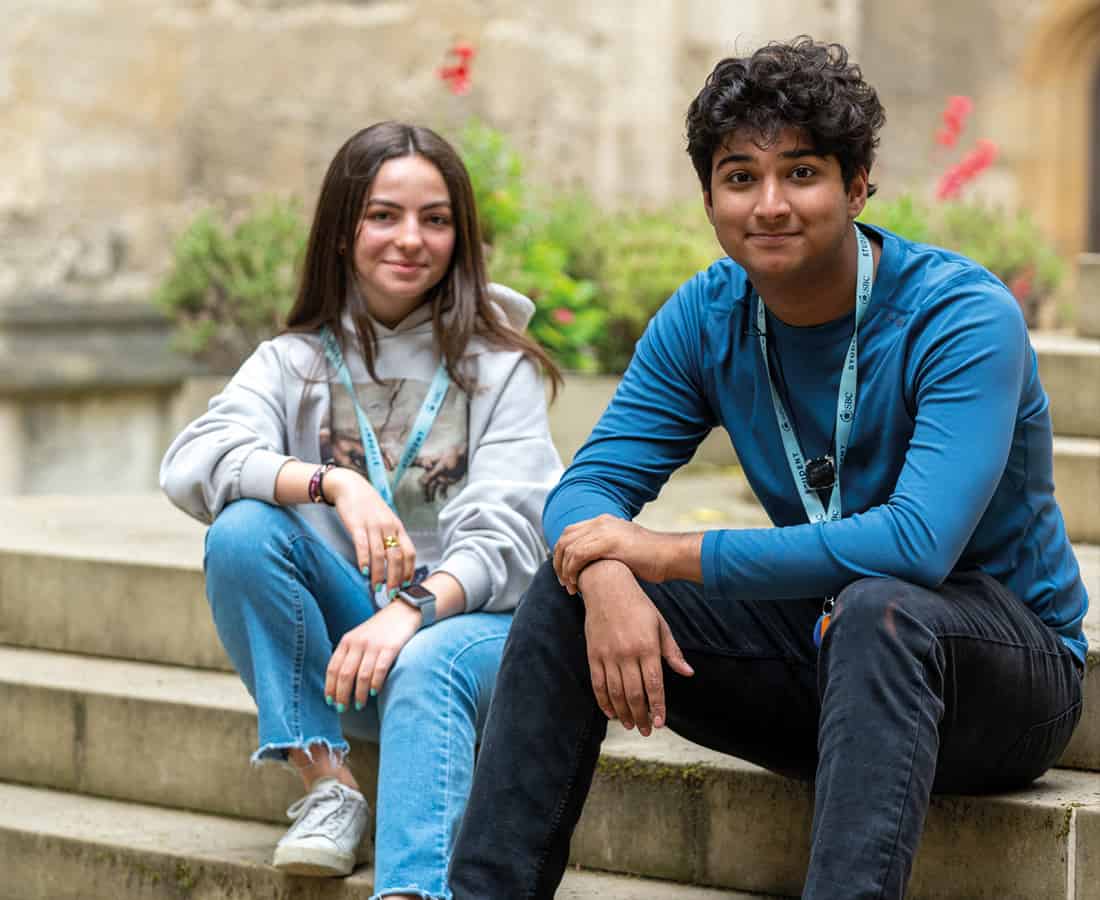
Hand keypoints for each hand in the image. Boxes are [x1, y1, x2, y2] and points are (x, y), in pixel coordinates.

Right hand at [324, 467, 415, 593]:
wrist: (350, 487)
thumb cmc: (369, 508)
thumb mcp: (386, 521)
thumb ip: (391, 539)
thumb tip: (395, 563)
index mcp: (398, 528)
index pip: (410, 552)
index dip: (409, 571)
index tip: (406, 586)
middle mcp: (389, 527)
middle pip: (397, 557)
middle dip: (396, 578)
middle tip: (392, 593)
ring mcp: (373, 526)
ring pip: (380, 555)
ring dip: (379, 574)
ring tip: (377, 588)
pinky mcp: (357, 525)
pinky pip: (363, 546)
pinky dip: (365, 561)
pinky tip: (364, 572)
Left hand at [325, 598, 421, 709]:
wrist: (404, 611)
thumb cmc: (381, 630)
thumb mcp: (359, 637)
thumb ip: (349, 654)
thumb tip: (340, 683)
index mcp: (347, 641)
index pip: (333, 668)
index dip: (330, 687)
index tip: (330, 702)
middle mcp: (358, 643)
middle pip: (345, 674)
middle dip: (341, 695)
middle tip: (342, 709)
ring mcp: (374, 645)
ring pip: (361, 676)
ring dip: (359, 694)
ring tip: (359, 705)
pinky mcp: (390, 647)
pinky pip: (379, 670)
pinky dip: (375, 684)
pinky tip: (374, 693)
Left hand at [555, 514, 696, 593]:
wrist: (669, 556)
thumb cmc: (651, 558)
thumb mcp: (624, 547)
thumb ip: (607, 549)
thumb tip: (594, 563)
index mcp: (604, 521)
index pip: (570, 532)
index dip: (561, 553)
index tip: (564, 573)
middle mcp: (601, 522)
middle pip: (565, 538)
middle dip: (558, 562)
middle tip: (564, 582)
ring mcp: (604, 530)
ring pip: (568, 548)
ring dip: (564, 569)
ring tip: (570, 587)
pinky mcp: (608, 543)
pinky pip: (577, 555)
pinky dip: (572, 570)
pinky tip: (576, 583)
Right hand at [580, 560, 692, 735]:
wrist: (607, 586)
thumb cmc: (638, 605)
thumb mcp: (660, 625)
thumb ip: (672, 652)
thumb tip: (688, 673)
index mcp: (647, 646)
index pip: (654, 685)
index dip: (658, 707)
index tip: (660, 723)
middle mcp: (627, 653)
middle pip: (634, 694)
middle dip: (642, 716)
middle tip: (646, 730)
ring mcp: (608, 655)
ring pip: (616, 692)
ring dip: (624, 713)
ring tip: (631, 725)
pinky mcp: (593, 654)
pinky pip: (598, 684)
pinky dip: (604, 701)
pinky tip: (611, 712)